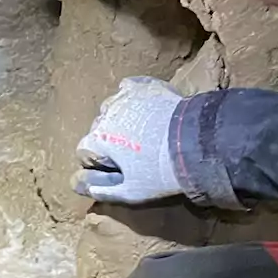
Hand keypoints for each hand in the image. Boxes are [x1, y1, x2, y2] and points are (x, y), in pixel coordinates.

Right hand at [73, 77, 182, 203]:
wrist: (196, 145)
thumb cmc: (161, 173)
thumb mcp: (130, 192)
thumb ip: (101, 190)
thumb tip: (82, 187)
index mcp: (98, 139)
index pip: (84, 151)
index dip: (99, 162)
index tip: (116, 169)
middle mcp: (105, 114)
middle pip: (98, 128)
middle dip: (109, 139)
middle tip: (134, 153)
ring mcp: (124, 97)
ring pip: (112, 108)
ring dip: (120, 119)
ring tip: (142, 132)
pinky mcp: (144, 86)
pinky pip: (129, 89)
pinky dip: (132, 99)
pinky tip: (145, 109)